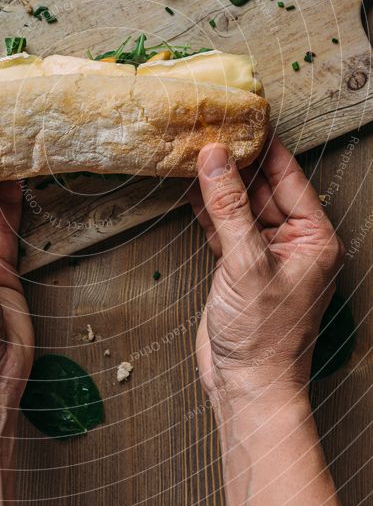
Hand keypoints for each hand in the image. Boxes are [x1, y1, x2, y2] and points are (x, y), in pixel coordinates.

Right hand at [190, 135, 343, 401]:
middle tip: (209, 130)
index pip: (289, 178)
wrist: (247, 387)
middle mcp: (294, 243)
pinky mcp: (239, 267)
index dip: (265, 146)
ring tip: (193, 151)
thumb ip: (229, 208)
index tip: (243, 118)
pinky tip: (190, 188)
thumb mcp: (246, 264)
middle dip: (236, 162)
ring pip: (241, 206)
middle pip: (263, 188)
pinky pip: (225, 226)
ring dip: (218, 183)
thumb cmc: (264, 337)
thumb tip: (216, 159)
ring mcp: (265, 254)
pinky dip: (208, 209)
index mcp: (314, 238)